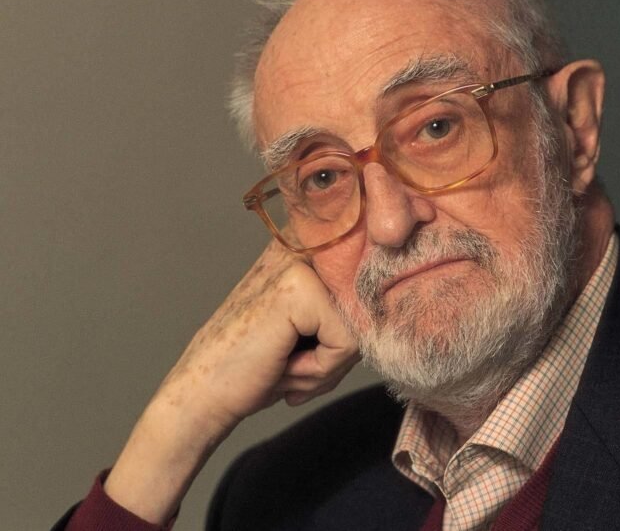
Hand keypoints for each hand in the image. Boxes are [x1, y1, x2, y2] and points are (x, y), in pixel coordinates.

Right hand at [104, 241, 358, 523]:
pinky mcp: (298, 289)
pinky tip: (282, 368)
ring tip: (286, 364)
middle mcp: (304, 247)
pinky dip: (319, 371)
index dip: (364, 314)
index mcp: (307, 251)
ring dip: (329, 366)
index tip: (319, 333)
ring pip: (362, 328)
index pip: (370, 269)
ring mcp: (298, 264)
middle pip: (370, 307)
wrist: (202, 395)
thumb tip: (395, 311)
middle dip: (340, 352)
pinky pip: (346, 343)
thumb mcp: (313, 333)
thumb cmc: (258, 368)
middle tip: (294, 363)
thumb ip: (350, 314)